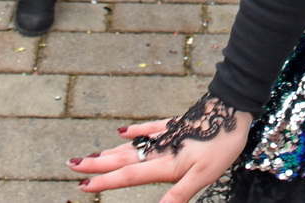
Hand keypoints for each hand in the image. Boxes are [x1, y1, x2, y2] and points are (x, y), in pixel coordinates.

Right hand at [73, 96, 251, 201]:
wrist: (233, 110)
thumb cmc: (221, 145)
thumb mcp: (203, 176)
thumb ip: (178, 194)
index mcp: (164, 164)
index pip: (129, 175)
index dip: (106, 182)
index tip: (83, 185)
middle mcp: (160, 149)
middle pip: (122, 159)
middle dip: (97, 165)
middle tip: (72, 165)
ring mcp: (166, 135)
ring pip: (131, 146)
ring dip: (110, 152)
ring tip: (89, 156)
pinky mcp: (174, 124)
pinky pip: (148, 128)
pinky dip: (134, 130)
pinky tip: (121, 132)